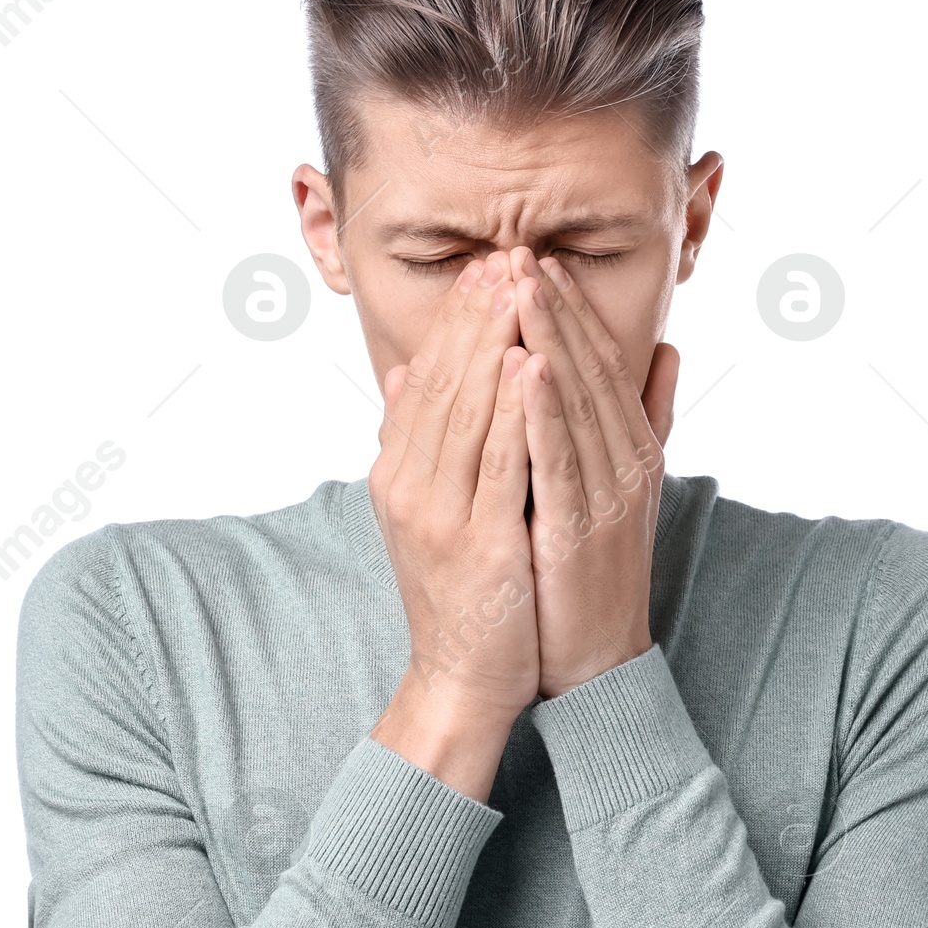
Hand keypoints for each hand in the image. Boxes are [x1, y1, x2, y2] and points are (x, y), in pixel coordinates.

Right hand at [367, 253, 538, 798]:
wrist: (461, 677)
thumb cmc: (460, 591)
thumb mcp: (429, 506)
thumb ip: (418, 439)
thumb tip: (407, 372)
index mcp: (399, 470)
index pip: (430, 377)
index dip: (460, 319)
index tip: (490, 265)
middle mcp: (408, 483)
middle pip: (445, 379)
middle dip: (479, 312)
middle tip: (507, 251)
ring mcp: (437, 511)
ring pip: (466, 408)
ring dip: (493, 340)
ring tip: (519, 284)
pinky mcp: (475, 539)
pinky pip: (495, 460)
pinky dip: (510, 408)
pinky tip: (528, 362)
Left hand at [510, 246, 679, 698]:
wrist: (597, 663)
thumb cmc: (596, 575)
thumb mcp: (625, 487)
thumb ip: (645, 420)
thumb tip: (667, 352)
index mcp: (631, 450)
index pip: (602, 364)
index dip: (572, 310)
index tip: (538, 261)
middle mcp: (627, 464)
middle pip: (590, 370)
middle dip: (555, 307)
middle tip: (522, 249)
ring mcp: (608, 496)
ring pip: (577, 403)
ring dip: (549, 340)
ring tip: (520, 284)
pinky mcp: (582, 530)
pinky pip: (561, 460)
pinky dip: (544, 411)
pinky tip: (525, 367)